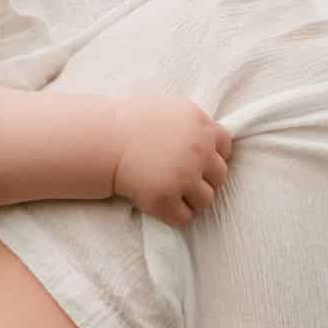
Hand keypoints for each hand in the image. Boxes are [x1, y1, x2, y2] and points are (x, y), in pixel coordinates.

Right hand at [110, 97, 233, 226]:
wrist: (102, 140)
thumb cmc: (132, 124)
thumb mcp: (171, 110)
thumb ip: (195, 125)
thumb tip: (216, 143)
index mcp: (200, 125)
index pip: (225, 147)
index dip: (212, 156)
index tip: (196, 161)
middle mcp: (198, 150)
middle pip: (219, 176)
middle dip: (202, 180)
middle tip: (180, 180)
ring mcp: (183, 176)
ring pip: (206, 200)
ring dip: (190, 199)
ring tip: (170, 192)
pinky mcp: (166, 198)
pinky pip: (185, 217)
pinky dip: (174, 215)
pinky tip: (160, 204)